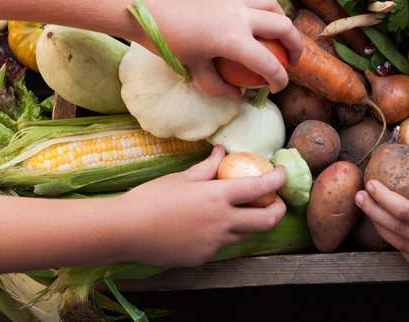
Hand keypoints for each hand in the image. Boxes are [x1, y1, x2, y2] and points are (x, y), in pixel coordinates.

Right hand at [116, 145, 286, 267]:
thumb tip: (222, 152)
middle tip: (275, 201)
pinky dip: (224, 234)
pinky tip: (208, 226)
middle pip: (267, 221)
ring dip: (251, 222)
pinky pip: (222, 245)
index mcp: (218, 197)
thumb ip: (208, 167)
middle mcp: (222, 222)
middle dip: (278, 210)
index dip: (278, 179)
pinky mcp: (203, 257)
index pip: (261, 188)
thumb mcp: (182, 178)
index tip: (282, 172)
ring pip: (246, 235)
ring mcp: (214, 243)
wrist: (125, 231)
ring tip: (242, 211)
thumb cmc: (151, 198)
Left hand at [148, 0, 302, 98]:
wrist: (143, 5)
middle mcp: (240, 16)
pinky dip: (259, 11)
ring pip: (271, 5)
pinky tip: (248, 22)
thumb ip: (216, 84)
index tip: (278, 88)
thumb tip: (235, 96)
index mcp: (233, 40)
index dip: (278, 79)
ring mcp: (232, 0)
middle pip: (283, 26)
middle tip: (293, 60)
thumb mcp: (191, 67)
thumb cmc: (165, 39)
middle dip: (295, 45)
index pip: (268, 63)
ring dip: (281, 20)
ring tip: (278, 34)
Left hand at [355, 153, 408, 274]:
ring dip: (381, 227)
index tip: (370, 184)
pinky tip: (393, 235)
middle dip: (373, 211)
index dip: (383, 198)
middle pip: (395, 228)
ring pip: (400, 245)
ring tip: (369, 211)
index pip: (404, 210)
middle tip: (359, 196)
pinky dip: (398, 245)